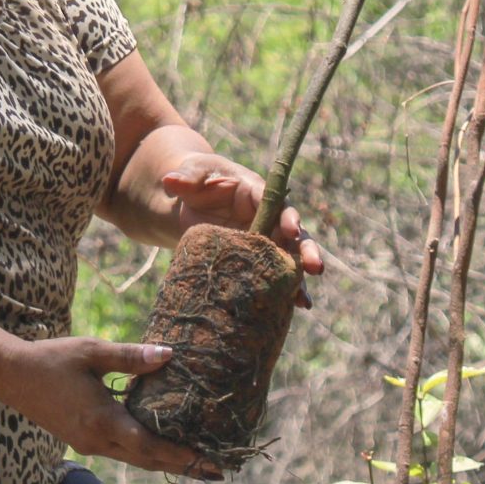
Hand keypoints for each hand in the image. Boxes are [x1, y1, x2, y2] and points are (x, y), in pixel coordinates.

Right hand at [0, 336, 220, 479]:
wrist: (10, 376)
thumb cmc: (52, 359)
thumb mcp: (92, 351)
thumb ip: (131, 357)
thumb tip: (170, 355)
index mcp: (102, 419)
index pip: (150, 446)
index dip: (182, 455)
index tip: (210, 461)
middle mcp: (97, 439)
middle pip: (148, 461)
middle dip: (183, 466)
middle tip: (217, 471)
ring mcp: (88, 444)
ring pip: (135, 459)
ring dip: (166, 461)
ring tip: (197, 462)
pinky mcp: (82, 441)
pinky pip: (122, 452)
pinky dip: (146, 453)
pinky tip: (160, 446)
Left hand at [159, 153, 325, 285]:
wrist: (189, 202)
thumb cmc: (195, 181)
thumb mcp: (189, 175)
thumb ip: (185, 177)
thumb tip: (169, 180)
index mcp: (255, 192)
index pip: (275, 203)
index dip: (286, 217)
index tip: (292, 230)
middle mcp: (267, 217)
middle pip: (292, 233)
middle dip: (304, 250)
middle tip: (315, 267)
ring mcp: (264, 240)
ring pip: (288, 257)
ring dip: (298, 277)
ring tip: (304, 300)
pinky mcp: (255, 259)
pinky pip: (273, 274)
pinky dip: (283, 290)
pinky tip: (294, 308)